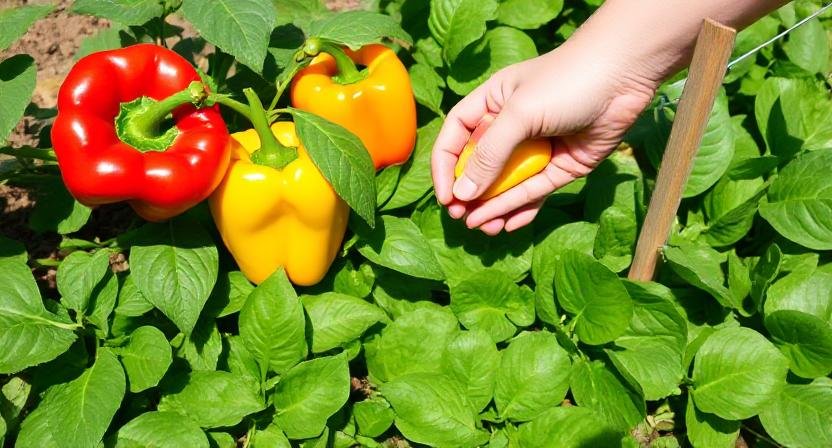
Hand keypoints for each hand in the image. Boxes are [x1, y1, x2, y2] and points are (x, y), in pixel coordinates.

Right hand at [431, 41, 656, 234]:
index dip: (445, 167)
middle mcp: (510, 127)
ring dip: (493, 207)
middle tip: (461, 218)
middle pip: (480, 166)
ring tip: (483, 228)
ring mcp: (536, 149)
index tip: (446, 196)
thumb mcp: (518, 114)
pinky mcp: (561, 166)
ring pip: (507, 184)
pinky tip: (507, 224)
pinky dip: (520, 209)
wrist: (624, 78)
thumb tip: (463, 195)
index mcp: (491, 104)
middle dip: (470, 194)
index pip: (456, 138)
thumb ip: (490, 155)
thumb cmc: (565, 82)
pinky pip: (535, 192)